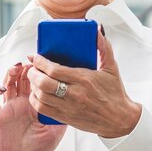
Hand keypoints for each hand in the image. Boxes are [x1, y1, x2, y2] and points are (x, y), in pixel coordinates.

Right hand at [0, 62, 66, 150]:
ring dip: (11, 73)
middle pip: (23, 79)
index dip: (41, 73)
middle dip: (27, 69)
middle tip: (32, 63)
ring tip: (17, 68)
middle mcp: (22, 103)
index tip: (46, 65)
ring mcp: (9, 107)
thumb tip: (74, 104)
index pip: (38, 83)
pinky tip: (1, 88)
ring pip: (8, 83)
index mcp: (36, 106)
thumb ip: (62, 119)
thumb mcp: (54, 135)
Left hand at [26, 28, 141, 137]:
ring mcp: (69, 108)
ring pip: (41, 97)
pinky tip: (37, 94)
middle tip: (32, 68)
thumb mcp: (112, 68)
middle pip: (44, 83)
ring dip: (33, 87)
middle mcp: (75, 94)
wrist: (119, 119)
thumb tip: (97, 30)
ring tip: (34, 80)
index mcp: (84, 79)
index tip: (35, 56)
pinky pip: (43, 110)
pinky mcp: (66, 118)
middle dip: (33, 73)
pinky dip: (36, 101)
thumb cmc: (115, 94)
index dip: (40, 62)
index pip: (54, 70)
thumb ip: (104, 47)